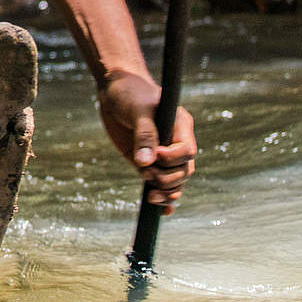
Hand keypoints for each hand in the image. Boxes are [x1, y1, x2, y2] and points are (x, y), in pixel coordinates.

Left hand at [98, 70, 195, 210]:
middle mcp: (175, 142)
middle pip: (183, 171)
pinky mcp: (148, 163)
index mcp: (180, 126)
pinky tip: (162, 211)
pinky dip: (165, 199)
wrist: (115, 89)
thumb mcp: (137, 109)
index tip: (154, 156)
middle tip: (146, 173)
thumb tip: (146, 163)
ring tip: (151, 196)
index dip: (173, 159)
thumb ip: (144, 135)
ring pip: (175, 181)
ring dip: (166, 192)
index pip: (187, 151)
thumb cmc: (129, 93)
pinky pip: (162, 184)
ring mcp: (162, 154)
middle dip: (167, 179)